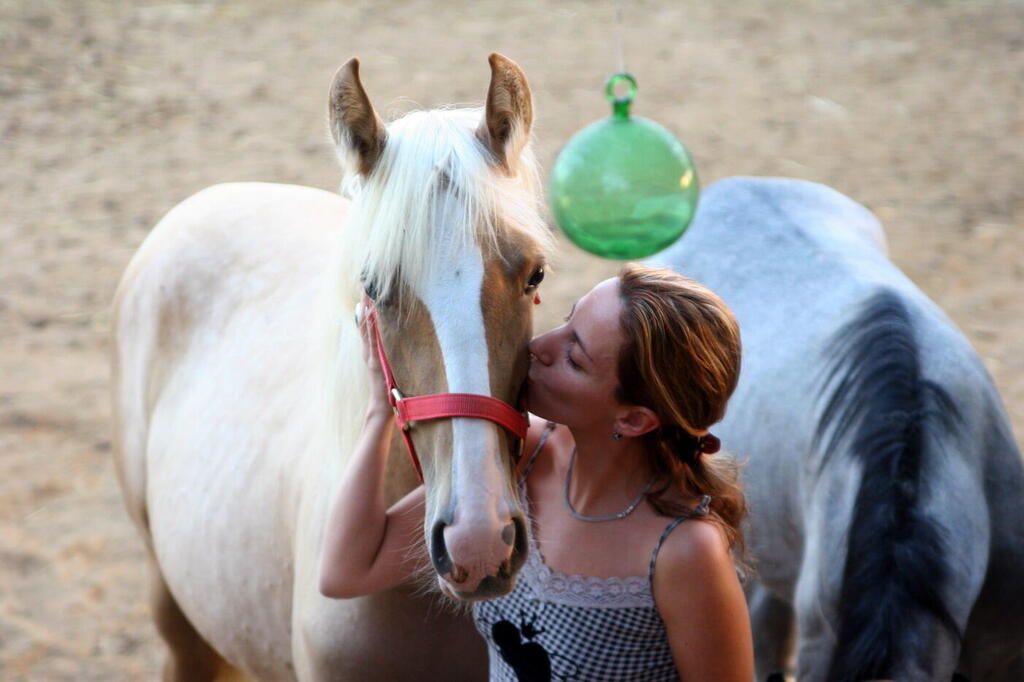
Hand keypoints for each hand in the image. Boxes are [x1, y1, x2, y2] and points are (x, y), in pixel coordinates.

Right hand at [356, 298, 390, 413]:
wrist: (381, 407)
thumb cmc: (386, 390)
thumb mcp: (385, 370)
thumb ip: (384, 359)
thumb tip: (387, 349)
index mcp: (371, 353)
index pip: (367, 328)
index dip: (366, 312)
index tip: (366, 295)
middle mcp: (368, 352)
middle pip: (364, 325)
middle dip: (364, 307)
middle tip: (364, 288)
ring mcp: (371, 356)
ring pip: (367, 330)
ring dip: (366, 313)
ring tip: (366, 296)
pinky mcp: (375, 361)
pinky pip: (373, 341)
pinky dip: (371, 328)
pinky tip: (371, 316)